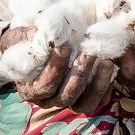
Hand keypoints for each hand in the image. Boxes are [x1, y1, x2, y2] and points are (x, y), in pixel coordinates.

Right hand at [0, 24, 119, 111]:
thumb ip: (31, 36)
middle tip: (89, 52)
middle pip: (66, 96)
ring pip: (84, 104)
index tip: (65, 45)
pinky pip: (97, 102)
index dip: (56, 67)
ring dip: (97, 84)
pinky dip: (105, 88)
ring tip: (107, 62)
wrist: (32, 49)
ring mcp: (67, 102)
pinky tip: (110, 68)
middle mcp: (48, 100)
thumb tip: (48, 31)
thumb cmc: (26, 42)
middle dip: (80, 74)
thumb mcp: (23, 37)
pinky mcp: (83, 99)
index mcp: (30, 89)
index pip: (45, 86)